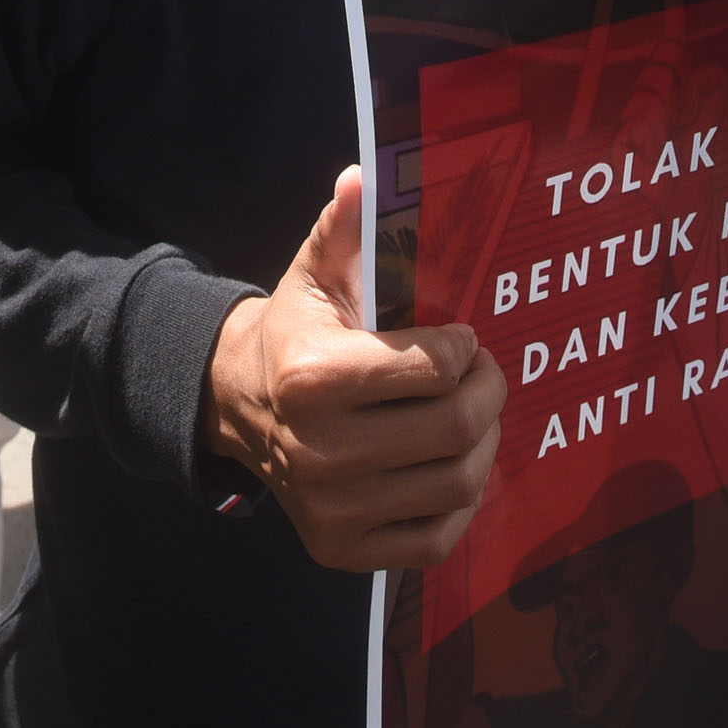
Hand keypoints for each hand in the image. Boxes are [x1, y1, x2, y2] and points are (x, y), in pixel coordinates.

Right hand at [204, 168, 501, 571]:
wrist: (238, 407)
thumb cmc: (294, 335)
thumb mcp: (311, 275)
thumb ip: (343, 228)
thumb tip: (362, 177)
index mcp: (314, 378)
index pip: (433, 369)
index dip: (462, 348)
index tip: (459, 338)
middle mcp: (320, 451)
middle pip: (455, 428)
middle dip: (489, 392)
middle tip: (485, 373)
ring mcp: (332, 509)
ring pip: (456, 483)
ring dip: (483, 444)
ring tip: (472, 415)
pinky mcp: (343, 550)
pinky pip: (437, 538)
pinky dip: (458, 503)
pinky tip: (449, 464)